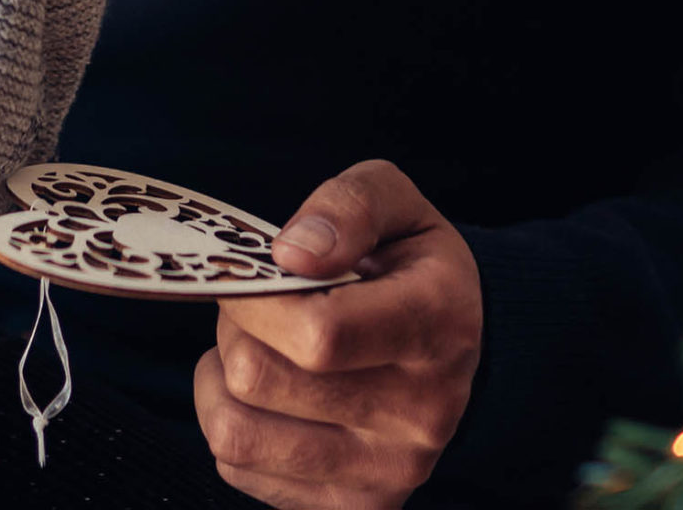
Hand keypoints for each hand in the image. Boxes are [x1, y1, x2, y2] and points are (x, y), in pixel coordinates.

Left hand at [195, 161, 481, 507]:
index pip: (319, 335)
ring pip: (236, 434)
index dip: (257, 299)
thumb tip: (290, 254)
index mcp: (435, 326)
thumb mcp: (397, 203)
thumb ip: (348, 207)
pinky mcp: (350, 507)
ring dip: (221, 378)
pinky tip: (266, 390)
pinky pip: (239, 469)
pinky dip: (230, 420)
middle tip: (253, 300)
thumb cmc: (413, 265)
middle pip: (261, 379)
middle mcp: (418, 415)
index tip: (250, 269)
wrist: (461, 345)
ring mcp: (385, 473)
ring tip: (253, 344)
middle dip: (234, 326)